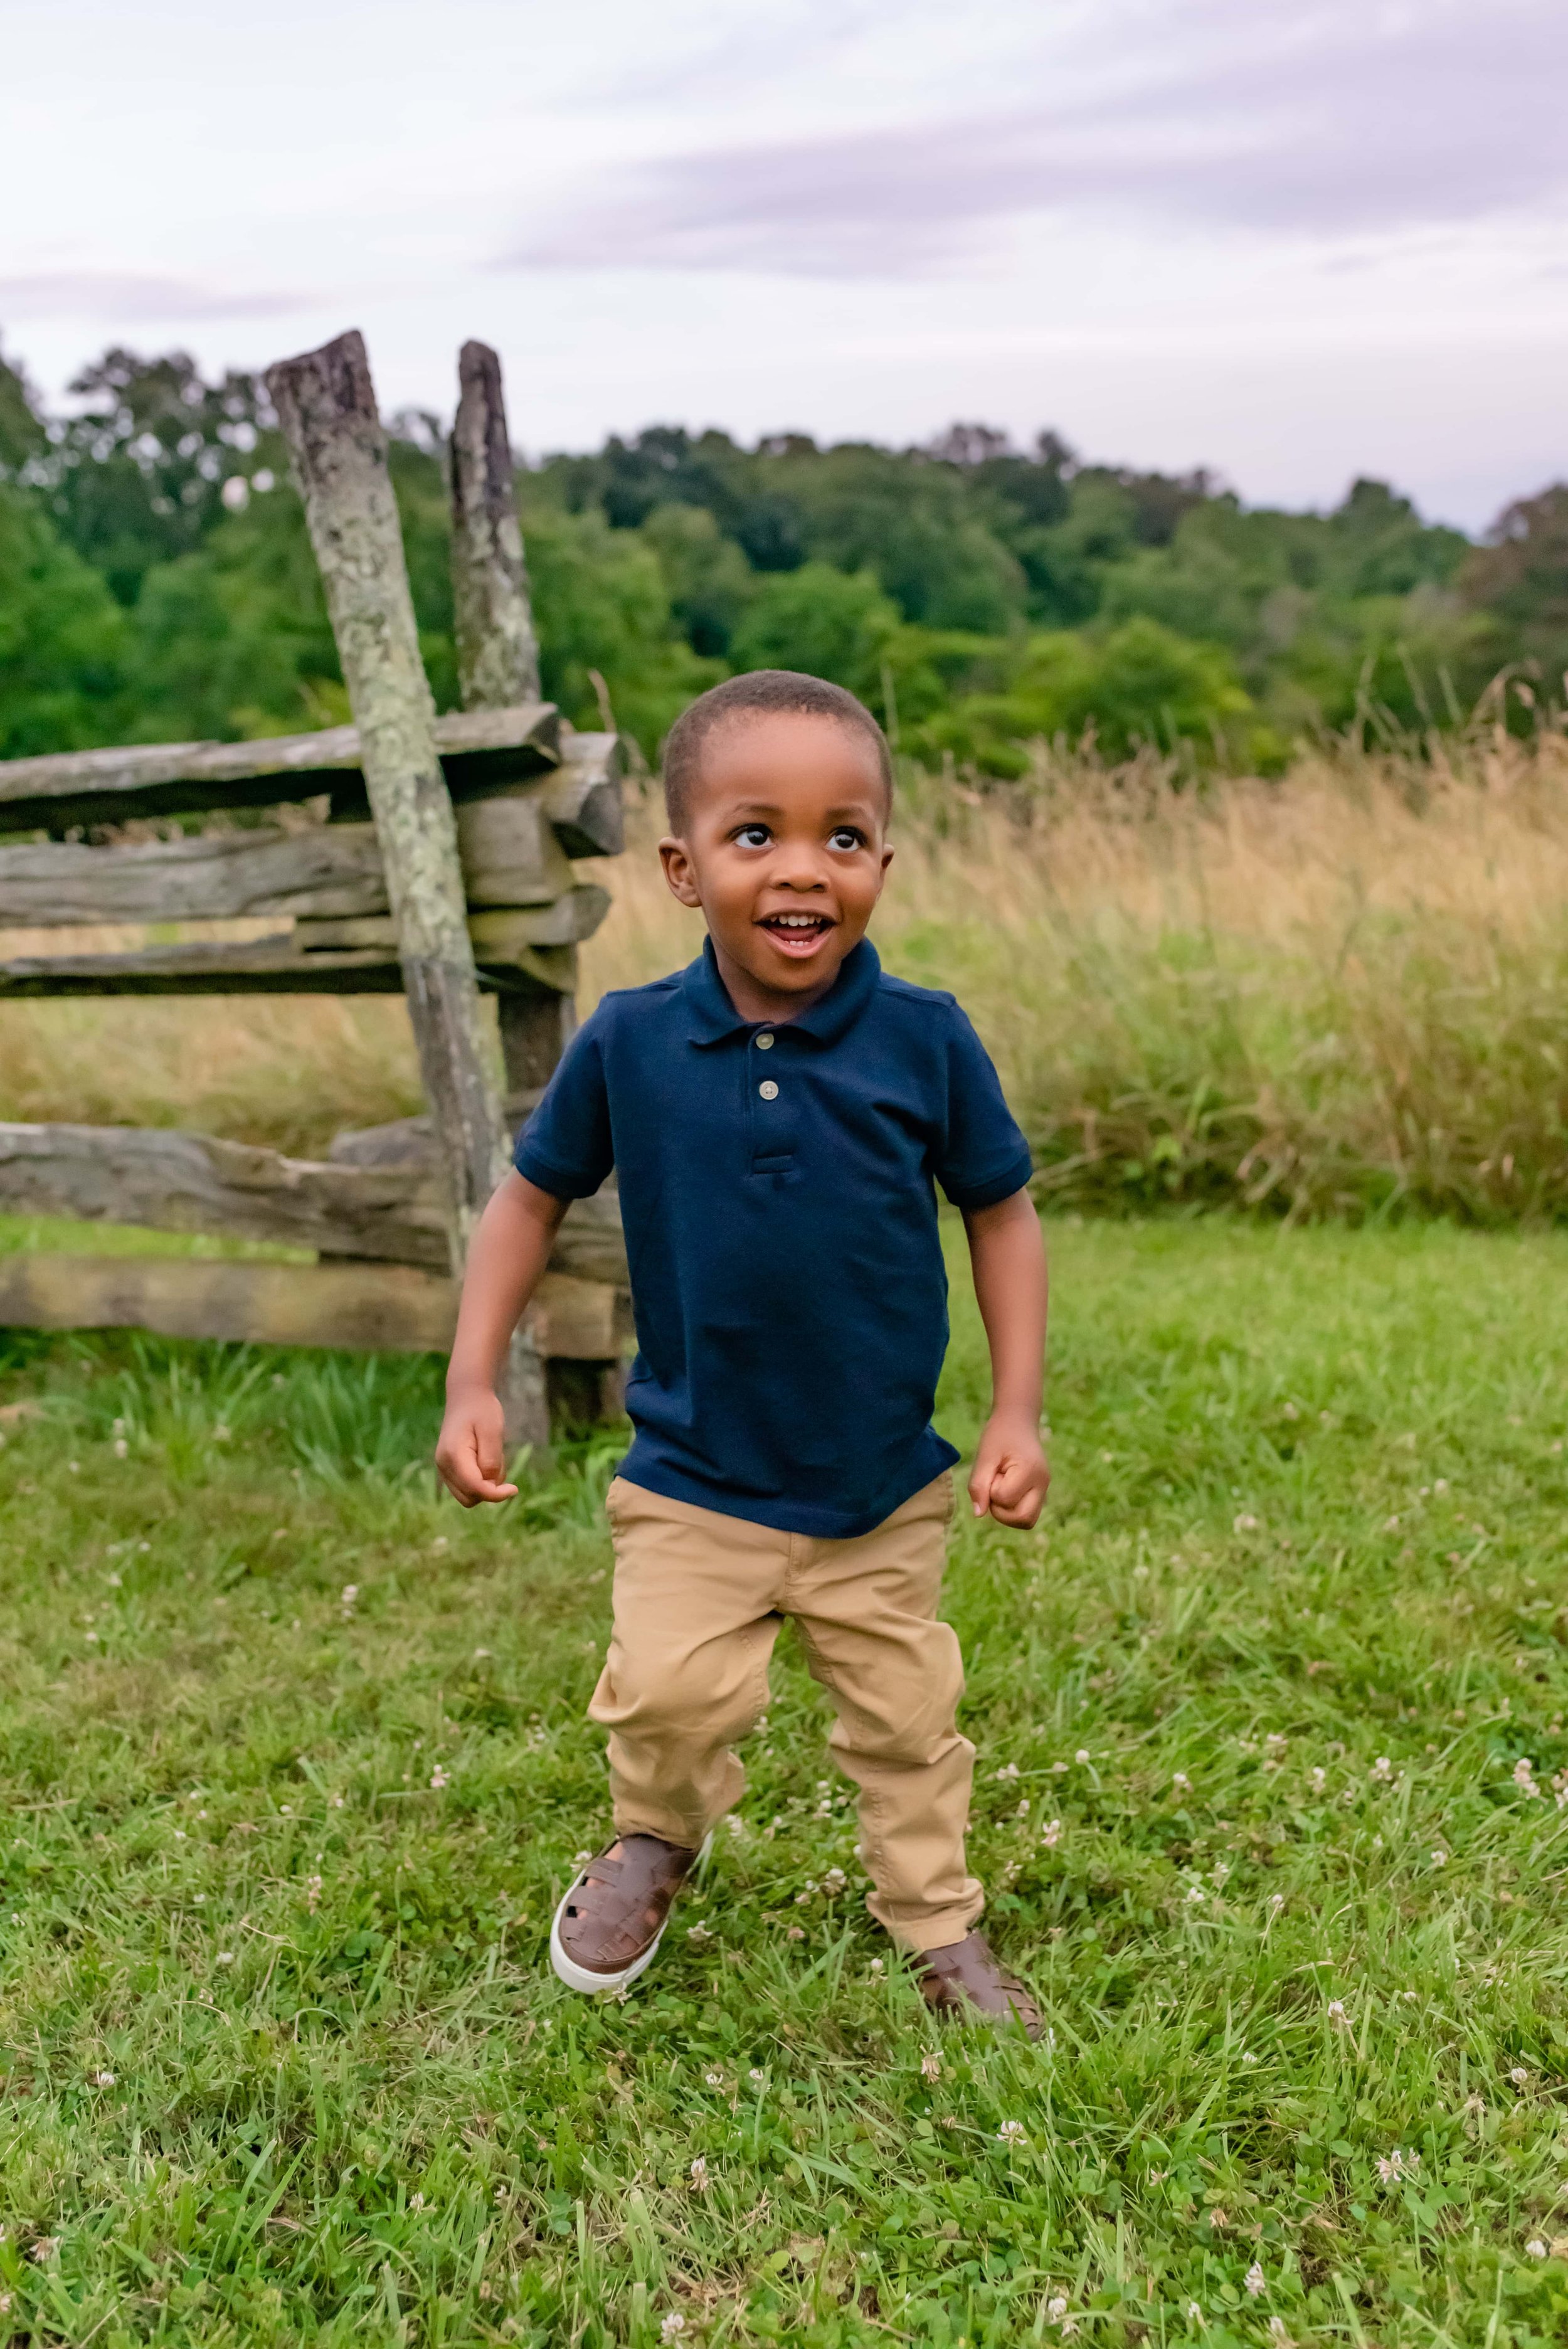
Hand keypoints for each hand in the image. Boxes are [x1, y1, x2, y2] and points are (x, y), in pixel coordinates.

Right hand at [435, 1385, 517, 1506]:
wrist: (467, 1397)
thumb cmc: (482, 1411)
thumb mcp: (493, 1432)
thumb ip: (491, 1460)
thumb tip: (490, 1485)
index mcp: (453, 1456)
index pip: (475, 1488)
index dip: (496, 1495)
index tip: (514, 1489)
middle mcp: (443, 1466)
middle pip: (470, 1498)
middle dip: (490, 1489)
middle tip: (499, 1462)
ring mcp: (444, 1469)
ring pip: (469, 1495)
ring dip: (486, 1484)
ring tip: (492, 1456)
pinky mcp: (449, 1470)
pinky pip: (468, 1487)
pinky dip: (481, 1480)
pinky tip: (485, 1458)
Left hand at [968, 1410, 1050, 1528]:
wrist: (1018, 1421)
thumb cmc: (999, 1435)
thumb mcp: (984, 1456)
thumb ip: (979, 1485)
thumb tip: (978, 1514)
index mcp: (1030, 1470)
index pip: (1005, 1499)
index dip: (991, 1490)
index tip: (993, 1472)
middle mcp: (1042, 1483)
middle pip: (1024, 1519)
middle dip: (1001, 1510)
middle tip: (995, 1485)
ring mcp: (1044, 1489)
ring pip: (1027, 1521)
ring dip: (1007, 1512)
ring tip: (1001, 1487)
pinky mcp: (1040, 1492)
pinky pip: (1027, 1513)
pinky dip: (1012, 1509)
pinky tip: (1006, 1489)